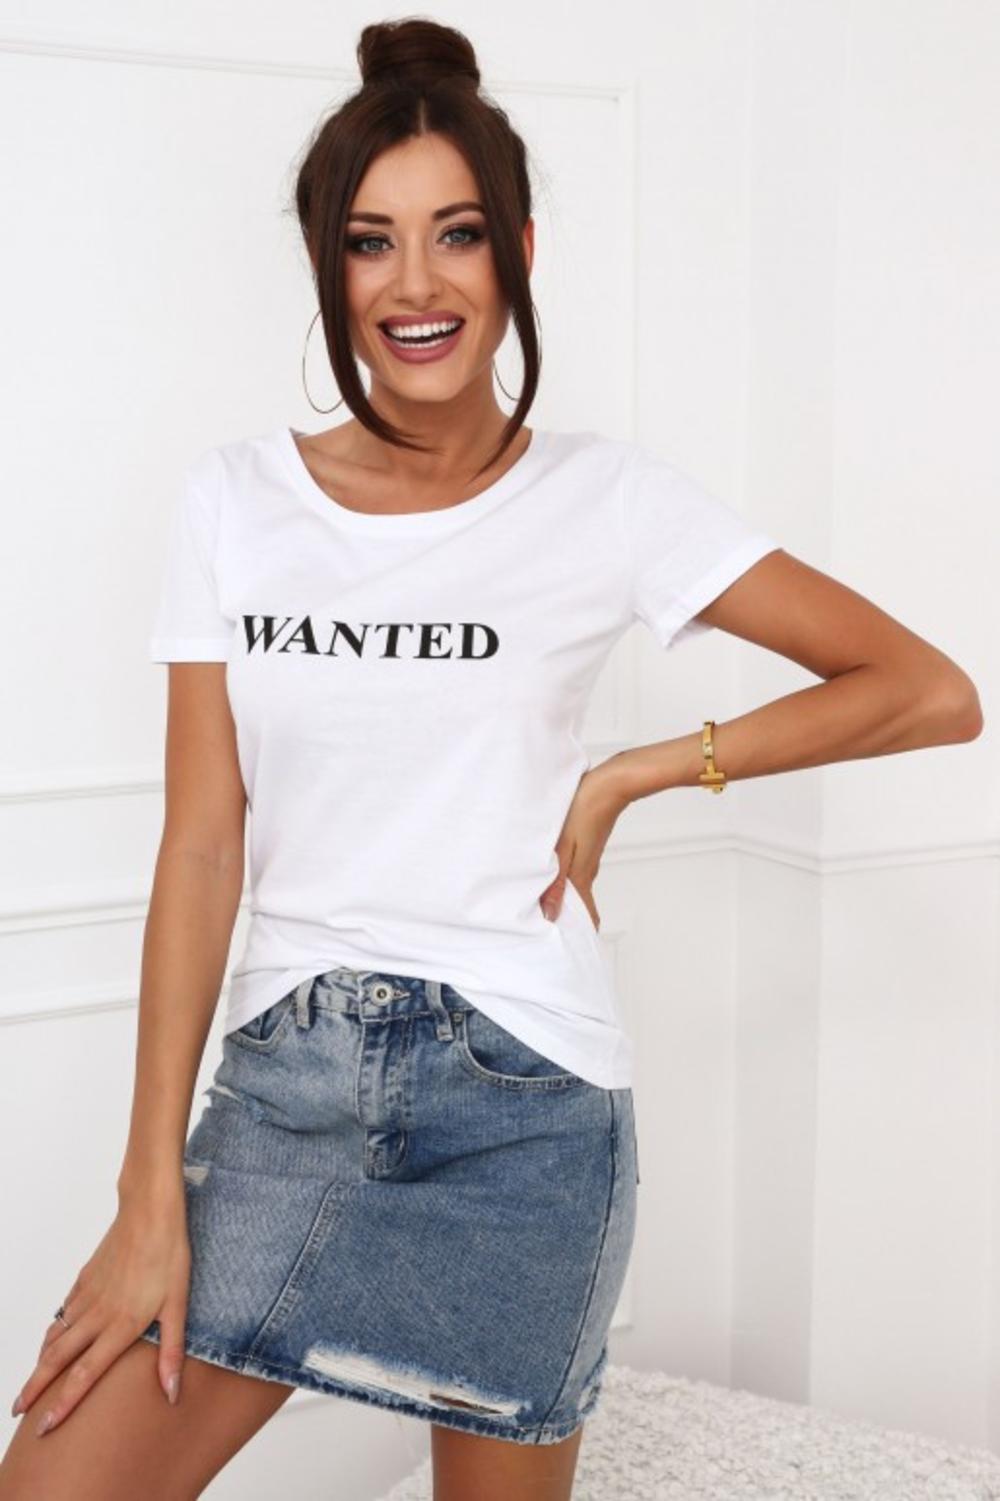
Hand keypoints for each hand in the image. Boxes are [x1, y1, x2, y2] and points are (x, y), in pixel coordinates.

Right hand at [11, 1190, 190, 1434]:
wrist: (149, 1210)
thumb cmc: (169, 1255)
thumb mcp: (179, 1304)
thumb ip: (172, 1351)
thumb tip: (171, 1392)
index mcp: (120, 1326)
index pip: (85, 1374)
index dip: (64, 1403)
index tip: (45, 1426)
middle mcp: (97, 1315)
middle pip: (58, 1358)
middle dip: (36, 1387)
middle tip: (18, 1410)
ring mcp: (88, 1295)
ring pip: (56, 1334)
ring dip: (41, 1361)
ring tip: (31, 1382)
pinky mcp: (85, 1278)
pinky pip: (63, 1311)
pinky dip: (52, 1329)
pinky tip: (52, 1337)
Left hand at [539, 754, 632, 929]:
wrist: (608, 786)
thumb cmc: (583, 810)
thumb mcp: (561, 847)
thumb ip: (555, 882)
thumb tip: (550, 914)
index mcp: (582, 876)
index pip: (586, 916)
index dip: (579, 933)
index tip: (569, 947)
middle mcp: (588, 871)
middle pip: (580, 905)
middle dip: (568, 919)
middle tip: (548, 931)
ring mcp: (589, 859)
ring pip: (577, 887)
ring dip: (563, 899)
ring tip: (543, 906)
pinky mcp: (587, 848)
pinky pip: (576, 872)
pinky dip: (565, 882)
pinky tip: (551, 876)